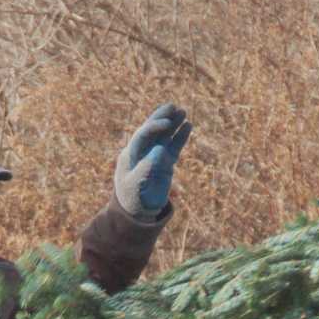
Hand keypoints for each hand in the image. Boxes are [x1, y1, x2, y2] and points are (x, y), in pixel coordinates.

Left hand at [113, 103, 192, 218]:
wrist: (137, 211)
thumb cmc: (132, 199)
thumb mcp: (136, 185)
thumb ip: (146, 167)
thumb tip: (159, 150)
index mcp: (131, 154)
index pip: (142, 135)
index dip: (154, 127)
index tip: (167, 123)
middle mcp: (142, 151)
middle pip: (152, 130)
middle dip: (162, 118)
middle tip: (173, 106)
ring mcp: (154, 156)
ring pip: (164, 136)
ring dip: (173, 124)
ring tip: (183, 112)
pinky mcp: (165, 162)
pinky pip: (174, 146)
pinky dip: (180, 136)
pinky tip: (188, 125)